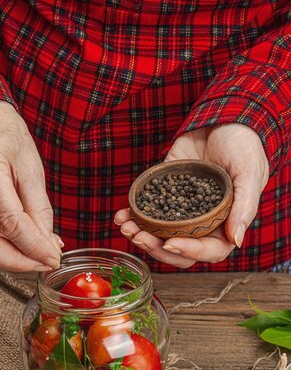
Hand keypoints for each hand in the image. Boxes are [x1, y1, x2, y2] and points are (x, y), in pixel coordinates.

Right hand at [0, 101, 61, 270]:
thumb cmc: (6, 136)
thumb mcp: (32, 167)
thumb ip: (40, 210)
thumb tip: (48, 245)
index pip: (10, 223)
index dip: (34, 247)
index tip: (54, 258)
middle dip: (19, 263)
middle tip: (45, 263)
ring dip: (9, 261)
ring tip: (36, 258)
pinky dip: (0, 249)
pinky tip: (20, 247)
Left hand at [114, 124, 268, 267]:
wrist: (223, 117)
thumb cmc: (244, 146)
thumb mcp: (249, 173)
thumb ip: (244, 207)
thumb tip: (235, 241)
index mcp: (225, 225)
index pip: (208, 251)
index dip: (188, 251)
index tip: (169, 242)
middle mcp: (201, 223)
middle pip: (178, 249)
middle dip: (156, 247)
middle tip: (139, 236)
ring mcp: (181, 211)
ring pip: (159, 235)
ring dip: (140, 235)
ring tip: (126, 227)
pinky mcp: (164, 194)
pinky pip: (147, 212)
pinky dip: (132, 216)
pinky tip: (121, 215)